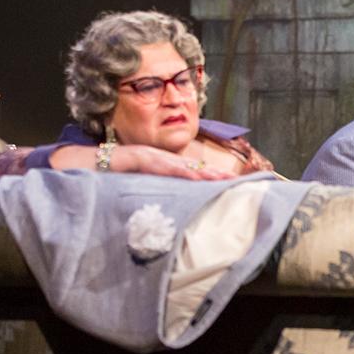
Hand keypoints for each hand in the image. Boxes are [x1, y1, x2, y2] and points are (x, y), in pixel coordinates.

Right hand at [113, 145, 234, 179]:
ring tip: (223, 178)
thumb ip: (170, 184)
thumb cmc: (138, 169)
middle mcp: (176, 162)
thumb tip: (181, 196)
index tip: (232, 180)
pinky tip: (197, 177)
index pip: (201, 170)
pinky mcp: (157, 163)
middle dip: (219, 173)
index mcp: (177, 166)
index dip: (216, 174)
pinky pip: (174, 169)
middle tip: (236, 179)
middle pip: (202, 167)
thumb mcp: (158, 177)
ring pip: (192, 167)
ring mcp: (168, 161)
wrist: (117, 157)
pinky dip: (186, 173)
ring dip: (208, 172)